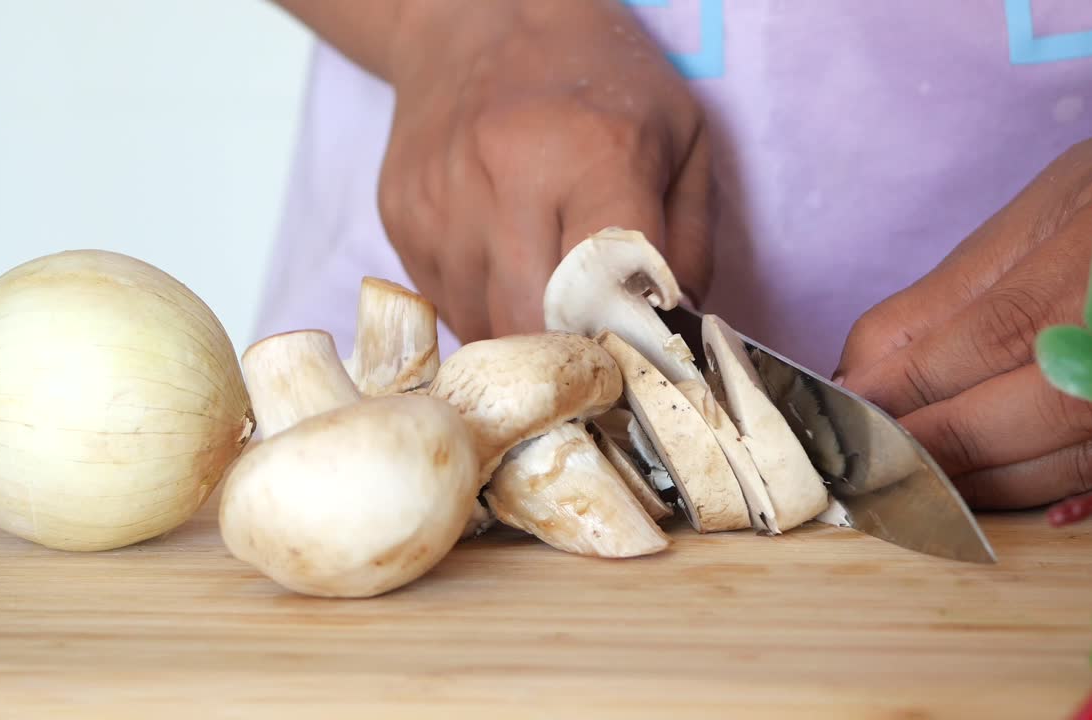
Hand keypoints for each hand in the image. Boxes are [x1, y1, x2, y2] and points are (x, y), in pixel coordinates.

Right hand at [377, 0, 711, 341]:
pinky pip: (448, 307)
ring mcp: (441, 203)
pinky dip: (484, 309)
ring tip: (549, 292)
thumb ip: (690, 247)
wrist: (476, 19)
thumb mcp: (680, 137)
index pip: (606, 294)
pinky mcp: (401, 221)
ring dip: (523, 336)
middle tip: (597, 349)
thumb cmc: (598, 80)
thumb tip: (673, 341)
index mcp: (593, 152)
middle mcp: (505, 178)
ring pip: (484, 331)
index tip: (640, 359)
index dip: (625, 344)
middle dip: (570, 357)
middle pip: (535, 330)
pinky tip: (503, 262)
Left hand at [835, 121, 1091, 509]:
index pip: (1002, 326)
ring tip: (898, 481)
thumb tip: (863, 375)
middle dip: (938, 442)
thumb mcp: (1025, 220)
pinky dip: (1020, 488)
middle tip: (864, 459)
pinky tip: (963, 488)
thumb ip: (943, 301)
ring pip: (1067, 455)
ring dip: (972, 479)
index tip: (849, 406)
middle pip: (1041, 404)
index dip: (918, 377)